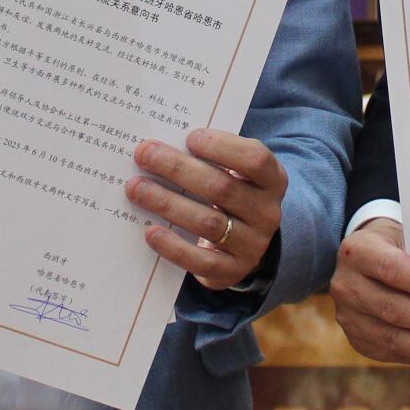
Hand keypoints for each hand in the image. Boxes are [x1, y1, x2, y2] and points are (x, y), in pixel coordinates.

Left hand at [126, 129, 286, 292]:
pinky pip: (201, 261)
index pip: (255, 160)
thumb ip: (210, 157)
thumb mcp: (234, 171)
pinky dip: (173, 246)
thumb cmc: (230, 193)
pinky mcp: (232, 271)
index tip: (189, 137)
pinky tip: (150, 231)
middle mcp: (268, 213)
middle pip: (221, 189)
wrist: (244, 241)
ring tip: (136, 188)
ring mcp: (253, 245)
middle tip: (144, 154)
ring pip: (208, 222)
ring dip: (167, 203)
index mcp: (273, 180)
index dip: (222, 147)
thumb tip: (163, 145)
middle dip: (178, 169)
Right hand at [330, 218, 409, 366]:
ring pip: (391, 337)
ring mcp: (348, 315)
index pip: (392, 269)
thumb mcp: (405, 237)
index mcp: (358, 252)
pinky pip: (389, 352)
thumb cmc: (394, 245)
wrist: (362, 259)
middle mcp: (347, 285)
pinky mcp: (355, 337)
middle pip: (393, 309)